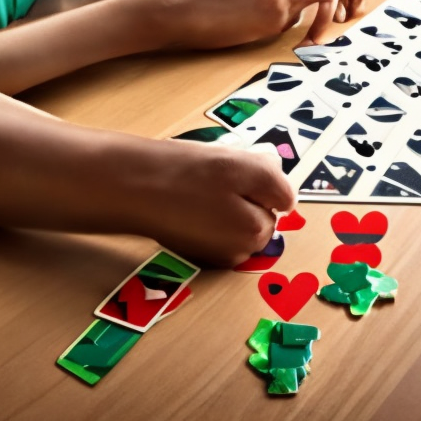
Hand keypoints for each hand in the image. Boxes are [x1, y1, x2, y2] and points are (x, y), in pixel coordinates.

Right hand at [142, 139, 294, 266]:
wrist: (134, 187)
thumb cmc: (188, 174)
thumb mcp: (246, 166)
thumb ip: (277, 184)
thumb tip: (286, 200)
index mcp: (254, 234)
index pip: (276, 202)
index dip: (257, 182)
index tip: (234, 172)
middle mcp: (236, 253)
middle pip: (257, 212)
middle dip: (243, 194)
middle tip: (214, 177)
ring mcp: (213, 254)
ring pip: (234, 218)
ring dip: (223, 202)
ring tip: (197, 186)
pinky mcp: (192, 250)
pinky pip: (212, 224)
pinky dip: (205, 210)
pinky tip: (186, 198)